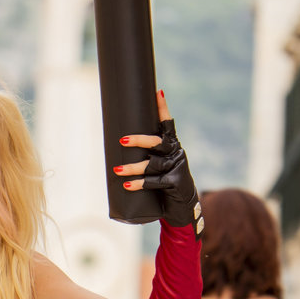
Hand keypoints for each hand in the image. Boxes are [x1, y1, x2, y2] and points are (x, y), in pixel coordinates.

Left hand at [114, 90, 203, 234]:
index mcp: (171, 144)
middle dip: (139, 140)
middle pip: (157, 142)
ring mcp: (176, 167)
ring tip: (117, 170)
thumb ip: (145, 153)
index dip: (163, 108)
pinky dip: (139, 184)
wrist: (182, 206)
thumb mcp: (157, 165)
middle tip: (122, 140)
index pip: (167, 123)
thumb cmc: (164, 182)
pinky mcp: (175, 183)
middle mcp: (175, 152)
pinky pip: (154, 182)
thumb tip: (117, 144)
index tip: (158, 92)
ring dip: (133, 168)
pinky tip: (127, 185)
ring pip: (152, 165)